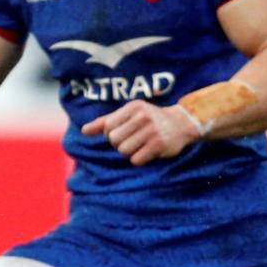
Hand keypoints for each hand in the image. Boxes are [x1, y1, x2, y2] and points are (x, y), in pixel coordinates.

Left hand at [81, 100, 200, 164]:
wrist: (182, 123)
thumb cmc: (149, 119)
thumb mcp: (129, 114)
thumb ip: (105, 121)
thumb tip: (84, 130)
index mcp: (134, 107)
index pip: (108, 126)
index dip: (110, 133)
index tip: (122, 131)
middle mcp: (143, 117)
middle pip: (114, 139)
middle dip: (119, 143)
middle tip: (132, 140)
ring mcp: (152, 131)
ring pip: (124, 150)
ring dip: (129, 152)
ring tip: (139, 145)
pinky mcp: (159, 145)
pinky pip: (136, 160)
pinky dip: (139, 159)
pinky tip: (147, 151)